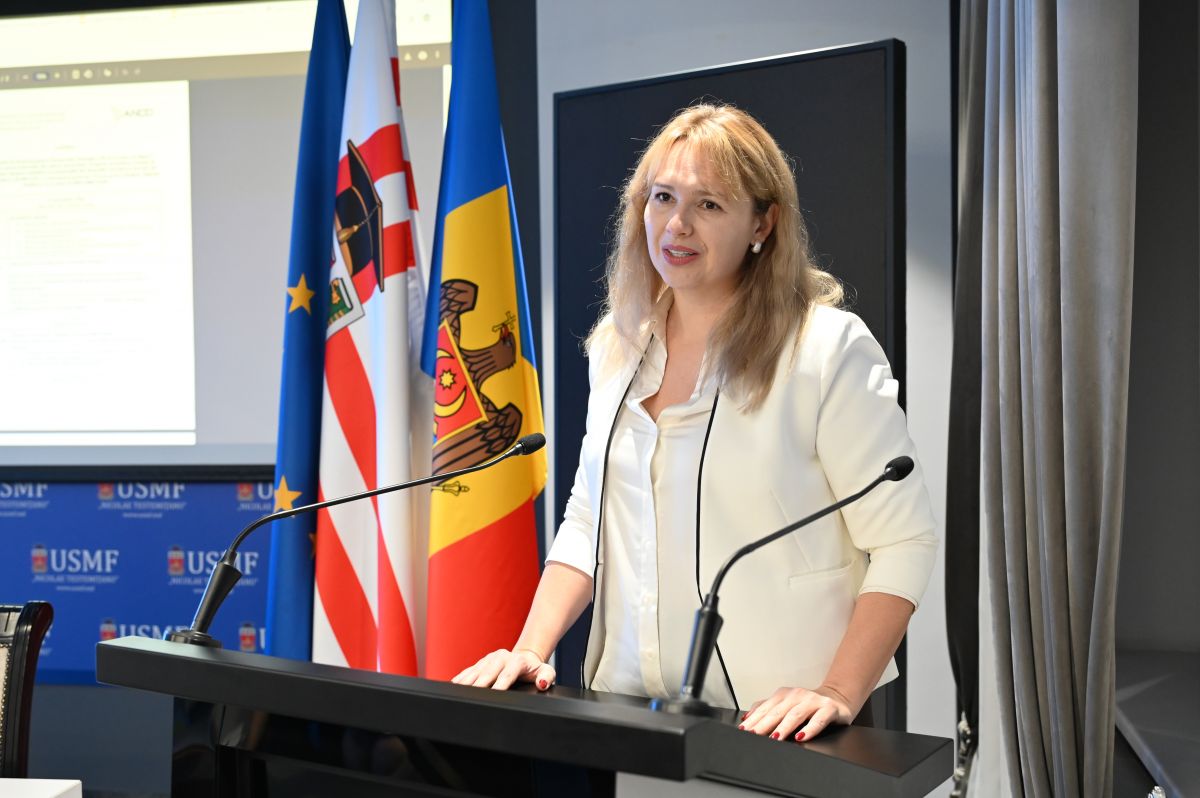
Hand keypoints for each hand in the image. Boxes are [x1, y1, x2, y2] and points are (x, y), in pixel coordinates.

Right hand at [450, 648, 555, 691]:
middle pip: (488, 673)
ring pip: (475, 671)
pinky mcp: (481, 662)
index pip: (507, 674)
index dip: (500, 684)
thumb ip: (547, 677)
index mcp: (517, 660)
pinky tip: (452, 687)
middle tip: (471, 696)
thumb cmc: (535, 670)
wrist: (525, 659)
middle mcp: (501, 657)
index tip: (495, 693)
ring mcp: (489, 659)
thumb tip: (541, 684)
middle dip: (479, 685)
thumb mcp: (546, 671)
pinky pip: (468, 671)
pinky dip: (460, 679)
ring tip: (457, 692)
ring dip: (466, 682)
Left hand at [738, 685, 854, 741]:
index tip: (744, 730)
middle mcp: (797, 695)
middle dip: (764, 724)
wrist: (836, 698)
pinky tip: (802, 737)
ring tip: (775, 738)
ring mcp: (813, 701)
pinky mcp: (829, 709)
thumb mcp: (786, 704)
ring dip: (784, 727)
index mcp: (784, 695)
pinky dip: (810, 729)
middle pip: (778, 711)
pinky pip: (819, 720)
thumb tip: (747, 717)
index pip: (766, 708)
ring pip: (796, 715)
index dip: (754, 719)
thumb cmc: (808, 705)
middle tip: (754, 735)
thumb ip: (767, 708)